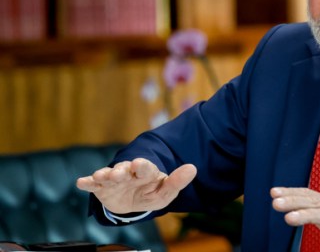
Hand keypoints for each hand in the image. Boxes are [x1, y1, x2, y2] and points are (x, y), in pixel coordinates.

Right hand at [76, 158, 196, 214]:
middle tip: (117, 173)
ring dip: (104, 175)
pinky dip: (87, 183)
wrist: (134, 202)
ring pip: (108, 175)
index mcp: (145, 172)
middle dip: (120, 171)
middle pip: (123, 170)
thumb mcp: (165, 192)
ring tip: (101, 176)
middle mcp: (128, 173)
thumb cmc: (151, 193)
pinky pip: (93, 185)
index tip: (138, 164)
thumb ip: (177, 181)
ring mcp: (114, 180)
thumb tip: (192, 168)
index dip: (142, 165)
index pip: (145, 167)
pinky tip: (81, 182)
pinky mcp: (102, 188)